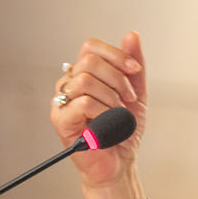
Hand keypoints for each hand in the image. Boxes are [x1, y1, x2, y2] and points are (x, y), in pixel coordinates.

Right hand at [50, 32, 148, 198]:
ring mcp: (62, 101)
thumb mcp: (136, 93)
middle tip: (129, 99)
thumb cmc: (123, 130)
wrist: (120, 162)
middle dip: (118, 78)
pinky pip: (82, 102)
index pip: (91, 47)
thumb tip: (131, 36)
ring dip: (111, 97)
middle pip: (89, 60)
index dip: (115, 54)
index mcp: (85, 74)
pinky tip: (109, 124)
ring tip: (119, 114)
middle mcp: (70, 84)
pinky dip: (104, 112)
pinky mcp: (61, 120)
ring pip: (85, 80)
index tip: (135, 71)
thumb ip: (133, 65)